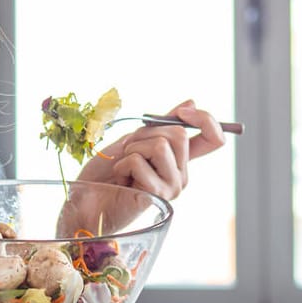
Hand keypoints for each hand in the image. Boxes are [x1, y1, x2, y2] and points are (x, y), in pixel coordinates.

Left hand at [77, 99, 225, 201]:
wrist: (87, 199)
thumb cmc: (108, 172)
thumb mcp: (135, 140)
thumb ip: (161, 125)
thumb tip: (191, 102)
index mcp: (180, 161)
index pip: (214, 139)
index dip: (206, 120)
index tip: (183, 112)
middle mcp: (182, 175)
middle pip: (180, 134)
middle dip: (146, 133)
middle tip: (129, 150)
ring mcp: (172, 187)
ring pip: (160, 145)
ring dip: (132, 149)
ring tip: (123, 167)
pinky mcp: (157, 195)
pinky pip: (139, 161)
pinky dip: (121, 164)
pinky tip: (119, 180)